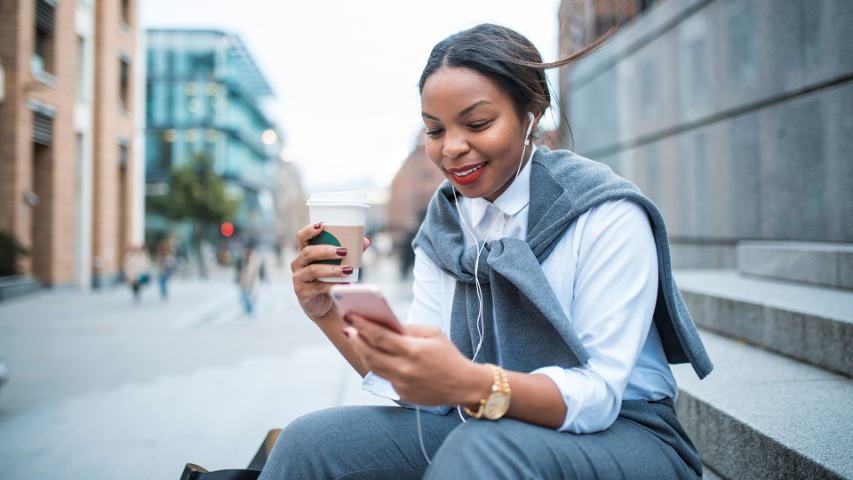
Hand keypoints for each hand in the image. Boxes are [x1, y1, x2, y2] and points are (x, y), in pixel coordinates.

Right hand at [291, 223, 370, 321]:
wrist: (324, 305)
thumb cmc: (330, 278)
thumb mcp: (338, 263)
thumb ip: (351, 251)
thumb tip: (366, 240)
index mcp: (304, 252)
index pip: (302, 237)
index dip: (309, 230)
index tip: (322, 225)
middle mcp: (298, 263)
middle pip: (308, 252)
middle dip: (326, 250)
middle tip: (344, 251)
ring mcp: (298, 278)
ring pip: (313, 270)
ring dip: (332, 269)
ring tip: (349, 269)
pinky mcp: (302, 292)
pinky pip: (318, 287)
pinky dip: (333, 285)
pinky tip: (346, 284)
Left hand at [344, 315, 489, 405]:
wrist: (464, 386)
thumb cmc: (449, 356)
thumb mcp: (433, 334)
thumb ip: (409, 329)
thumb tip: (386, 324)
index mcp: (413, 351)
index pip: (379, 336)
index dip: (362, 325)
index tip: (350, 315)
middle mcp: (405, 369)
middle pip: (370, 353)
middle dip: (356, 339)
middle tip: (347, 328)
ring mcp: (402, 384)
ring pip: (373, 366)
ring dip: (362, 352)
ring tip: (356, 340)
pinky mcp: (402, 395)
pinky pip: (385, 377)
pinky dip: (378, 365)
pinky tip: (373, 355)